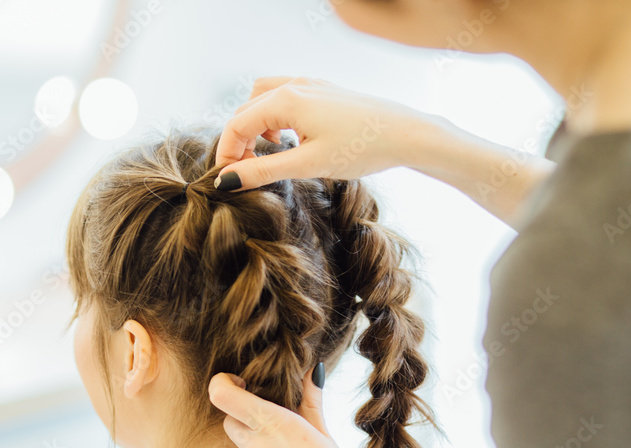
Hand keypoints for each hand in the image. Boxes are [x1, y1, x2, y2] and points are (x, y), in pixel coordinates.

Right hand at [214, 77, 423, 190]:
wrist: (405, 134)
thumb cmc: (361, 148)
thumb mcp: (308, 165)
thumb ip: (264, 171)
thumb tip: (228, 181)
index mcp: (286, 99)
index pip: (236, 123)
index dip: (225, 153)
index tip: (226, 180)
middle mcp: (294, 85)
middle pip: (246, 109)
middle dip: (237, 141)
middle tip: (242, 173)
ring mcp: (310, 84)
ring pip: (263, 99)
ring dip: (255, 125)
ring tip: (265, 153)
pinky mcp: (323, 91)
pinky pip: (284, 96)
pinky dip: (274, 116)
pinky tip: (288, 139)